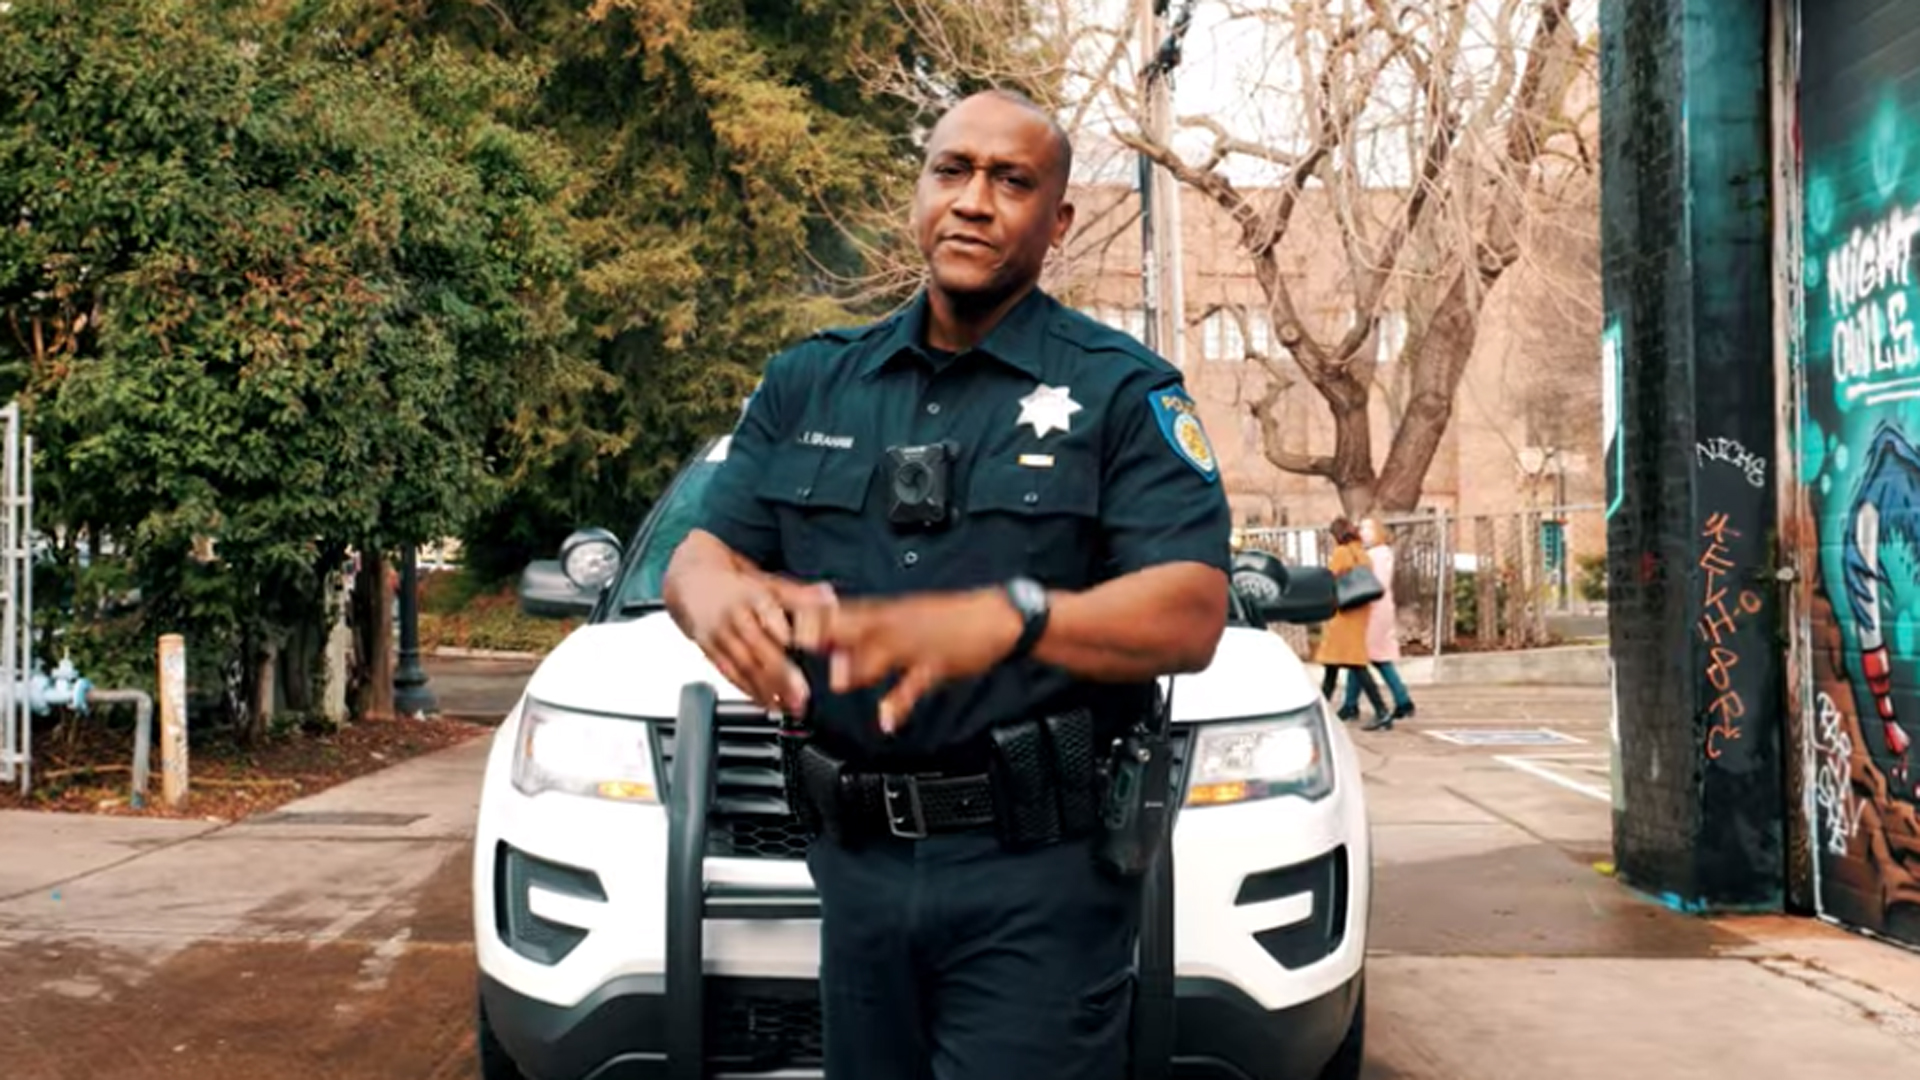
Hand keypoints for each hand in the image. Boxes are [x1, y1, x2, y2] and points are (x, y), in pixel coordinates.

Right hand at [682, 571, 836, 714]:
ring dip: (767, 689)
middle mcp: (733, 616)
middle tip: (802, 694)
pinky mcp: (710, 652)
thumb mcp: (768, 582)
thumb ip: (799, 594)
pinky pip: (730, 674)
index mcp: (751, 595)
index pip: (768, 612)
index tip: (805, 648)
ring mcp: (719, 635)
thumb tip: (827, 596)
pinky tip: (767, 704)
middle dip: (780, 673)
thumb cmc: (736, 586)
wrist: (691, 584)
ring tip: (790, 706)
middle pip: (757, 646)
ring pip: (743, 665)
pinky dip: (749, 692)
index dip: (783, 630)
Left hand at [794, 588, 1023, 733]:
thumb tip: (834, 647)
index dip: (816, 616)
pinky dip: (902, 701)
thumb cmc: (951, 619)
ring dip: (862, 664)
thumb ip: (869, 635)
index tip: (790, 623)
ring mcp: (919, 644)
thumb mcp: (907, 621)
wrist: (998, 617)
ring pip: (885, 652)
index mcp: (888, 613)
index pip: (845, 610)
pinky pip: (918, 683)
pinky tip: (887, 718)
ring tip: (842, 681)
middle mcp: (898, 625)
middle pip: (857, 627)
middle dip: (830, 635)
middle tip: (803, 644)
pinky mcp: (940, 662)